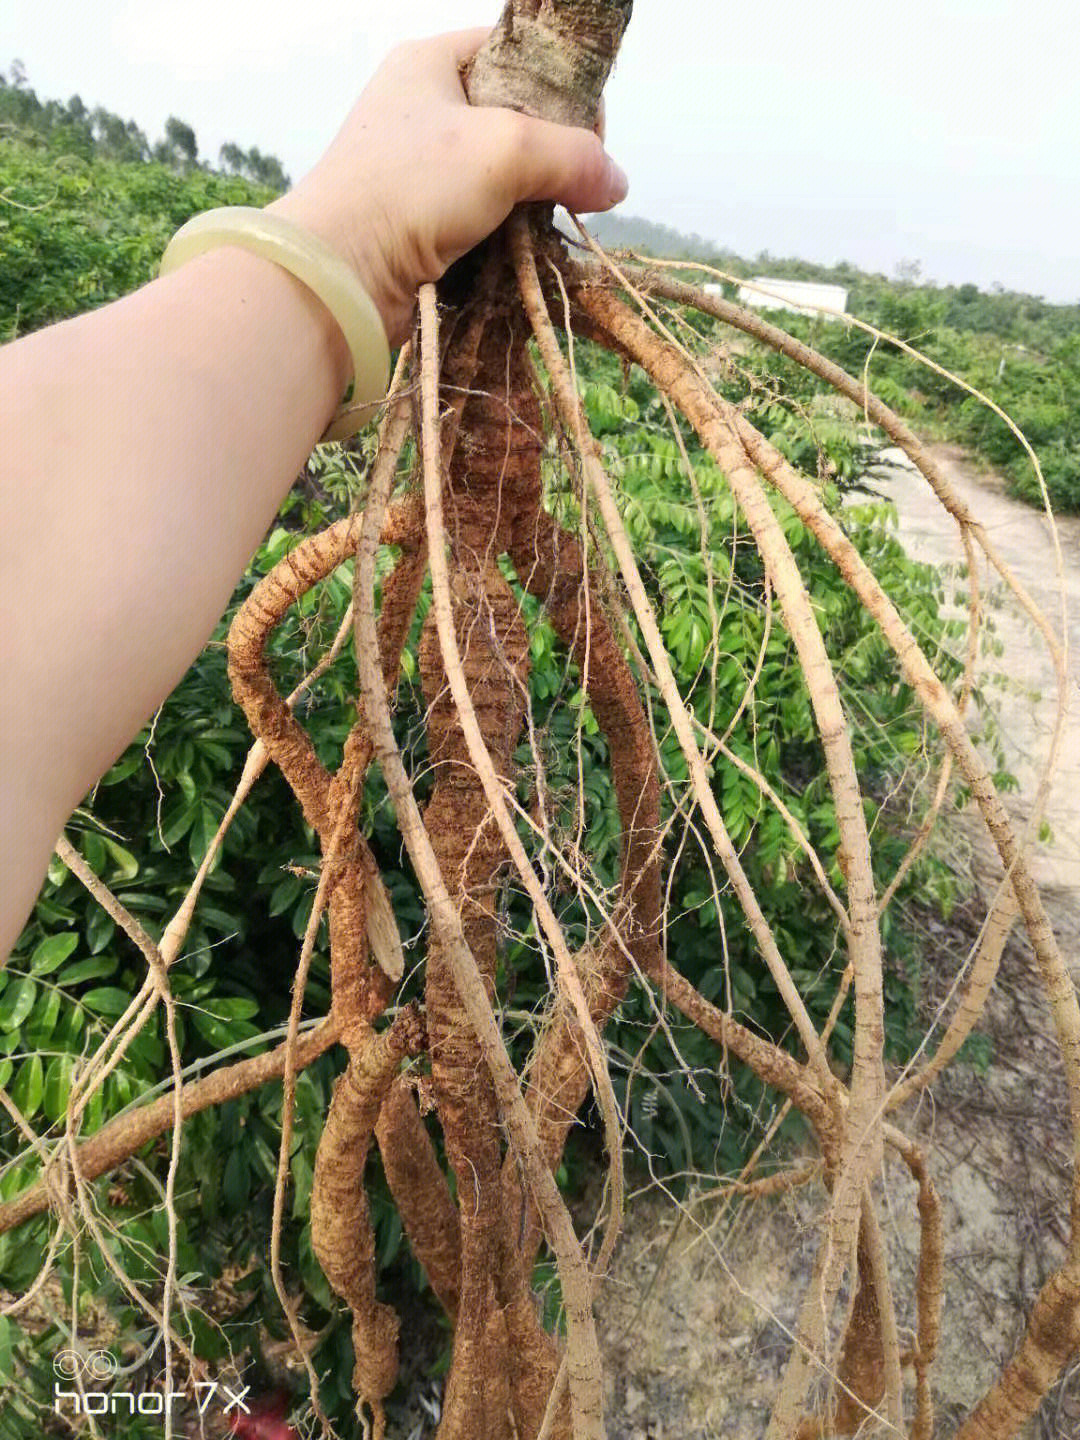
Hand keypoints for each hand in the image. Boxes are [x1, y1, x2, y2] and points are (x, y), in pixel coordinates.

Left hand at [269, 28, 627, 344]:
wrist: (339, 274)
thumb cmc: (409, 187)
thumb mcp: (505, 149)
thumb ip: (572, 155)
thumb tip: (616, 183)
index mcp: (431, 63)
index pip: (517, 54)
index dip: (562, 88)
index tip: (589, 135)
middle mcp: (423, 109)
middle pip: (516, 119)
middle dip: (552, 155)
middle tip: (572, 188)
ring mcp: (419, 171)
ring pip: (503, 177)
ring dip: (532, 203)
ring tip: (547, 225)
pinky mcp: (421, 224)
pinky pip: (484, 220)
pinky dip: (509, 235)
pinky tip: (523, 252)